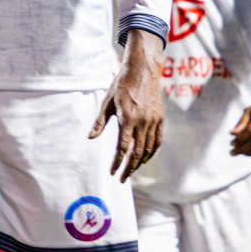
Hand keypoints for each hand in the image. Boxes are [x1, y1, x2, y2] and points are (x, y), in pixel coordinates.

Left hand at [90, 30, 164, 180]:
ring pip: (149, 149)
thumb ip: (99, 122)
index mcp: (127, 118)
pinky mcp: (160, 119)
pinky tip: (144, 158)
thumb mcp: (106, 102)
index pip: (122, 147)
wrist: (143, 71)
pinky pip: (157, 141)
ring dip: (140, 162)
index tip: (111, 172)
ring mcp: (153, 121)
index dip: (117, 162)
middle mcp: (142, 122)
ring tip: (131, 170)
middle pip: (137, 152)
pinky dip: (151, 152)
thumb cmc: (120, 86)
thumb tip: (90, 137)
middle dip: (129, 168)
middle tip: (122, 179)